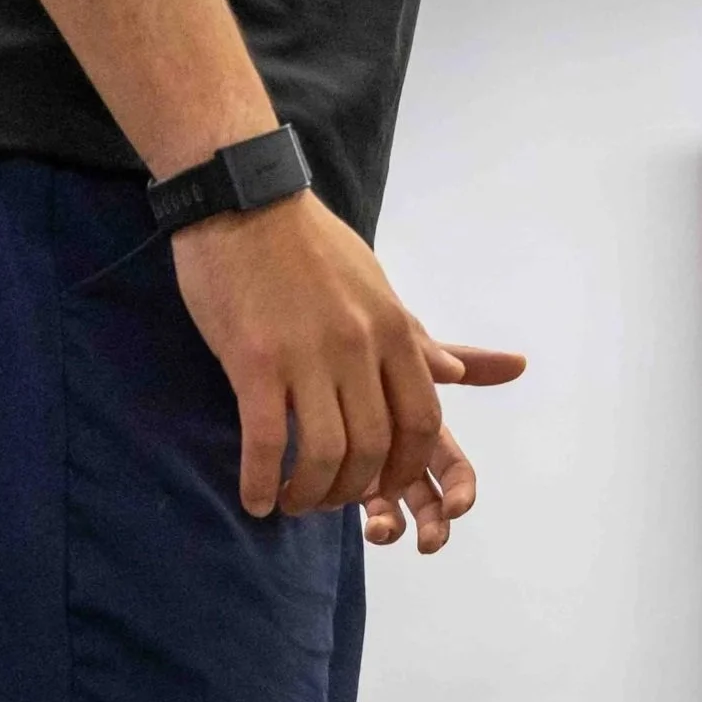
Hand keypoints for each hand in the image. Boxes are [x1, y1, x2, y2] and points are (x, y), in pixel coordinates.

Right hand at [172, 193, 523, 537]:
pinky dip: (262, 483)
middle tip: (326, 500)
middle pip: (375, 449)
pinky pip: (267, 443)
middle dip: (351, 491)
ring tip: (290, 502)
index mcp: (395, 329)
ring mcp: (309, 355)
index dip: (404, 468)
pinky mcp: (256, 362)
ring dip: (309, 495)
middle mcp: (360, 346)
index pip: (422, 422)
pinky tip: (255, 498)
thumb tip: (459, 374)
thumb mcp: (376, 287)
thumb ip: (414, 340)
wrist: (242, 200)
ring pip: (326, 455)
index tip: (379, 487)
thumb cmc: (307, 246)